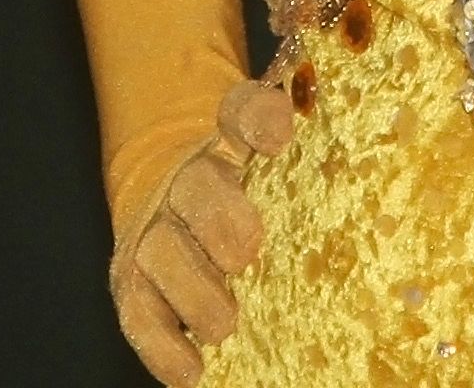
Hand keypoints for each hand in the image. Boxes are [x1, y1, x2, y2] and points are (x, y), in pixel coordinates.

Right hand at [112, 75, 291, 387]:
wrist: (167, 192)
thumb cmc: (242, 188)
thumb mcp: (270, 163)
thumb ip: (298, 152)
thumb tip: (340, 151)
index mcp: (226, 140)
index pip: (241, 111)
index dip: (258, 118)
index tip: (279, 136)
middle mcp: (184, 180)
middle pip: (197, 186)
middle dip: (220, 217)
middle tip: (247, 252)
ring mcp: (153, 232)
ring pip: (161, 252)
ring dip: (193, 290)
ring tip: (225, 324)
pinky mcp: (133, 285)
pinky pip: (140, 314)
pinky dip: (163, 346)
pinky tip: (191, 371)